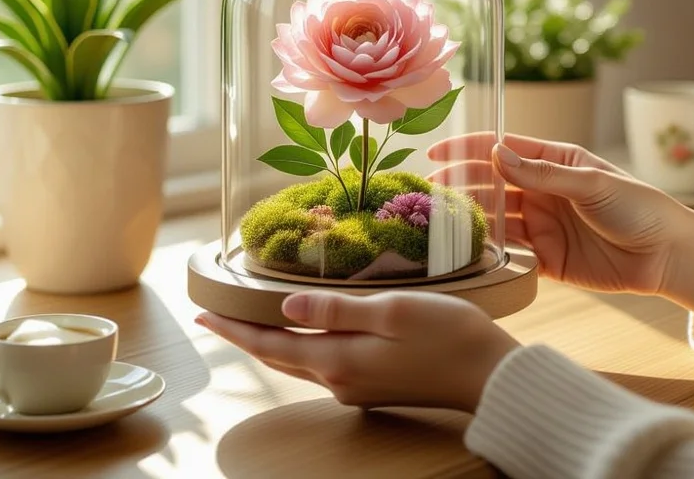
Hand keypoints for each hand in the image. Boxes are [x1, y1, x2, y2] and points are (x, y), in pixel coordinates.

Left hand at [195, 291, 518, 413]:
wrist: (490, 375)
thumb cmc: (448, 334)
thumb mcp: (390, 310)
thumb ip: (335, 309)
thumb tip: (286, 307)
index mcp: (338, 360)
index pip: (269, 343)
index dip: (234, 328)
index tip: (203, 315)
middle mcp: (340, 380)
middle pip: (278, 355)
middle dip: (243, 335)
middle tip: (214, 316)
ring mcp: (357, 387)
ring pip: (299, 361)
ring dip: (270, 342)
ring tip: (248, 320)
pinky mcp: (374, 385)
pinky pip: (323, 364)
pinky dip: (300, 346)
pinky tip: (302, 331)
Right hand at [427, 133, 693, 319]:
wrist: (668, 256)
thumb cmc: (639, 208)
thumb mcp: (592, 184)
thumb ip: (543, 174)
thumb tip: (495, 155)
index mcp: (554, 163)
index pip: (501, 150)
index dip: (467, 149)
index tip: (435, 152)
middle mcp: (542, 192)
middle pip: (490, 184)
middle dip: (459, 185)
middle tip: (427, 192)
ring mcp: (542, 226)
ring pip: (494, 219)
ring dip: (468, 218)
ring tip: (437, 221)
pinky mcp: (545, 260)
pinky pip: (509, 254)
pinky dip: (488, 252)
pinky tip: (466, 251)